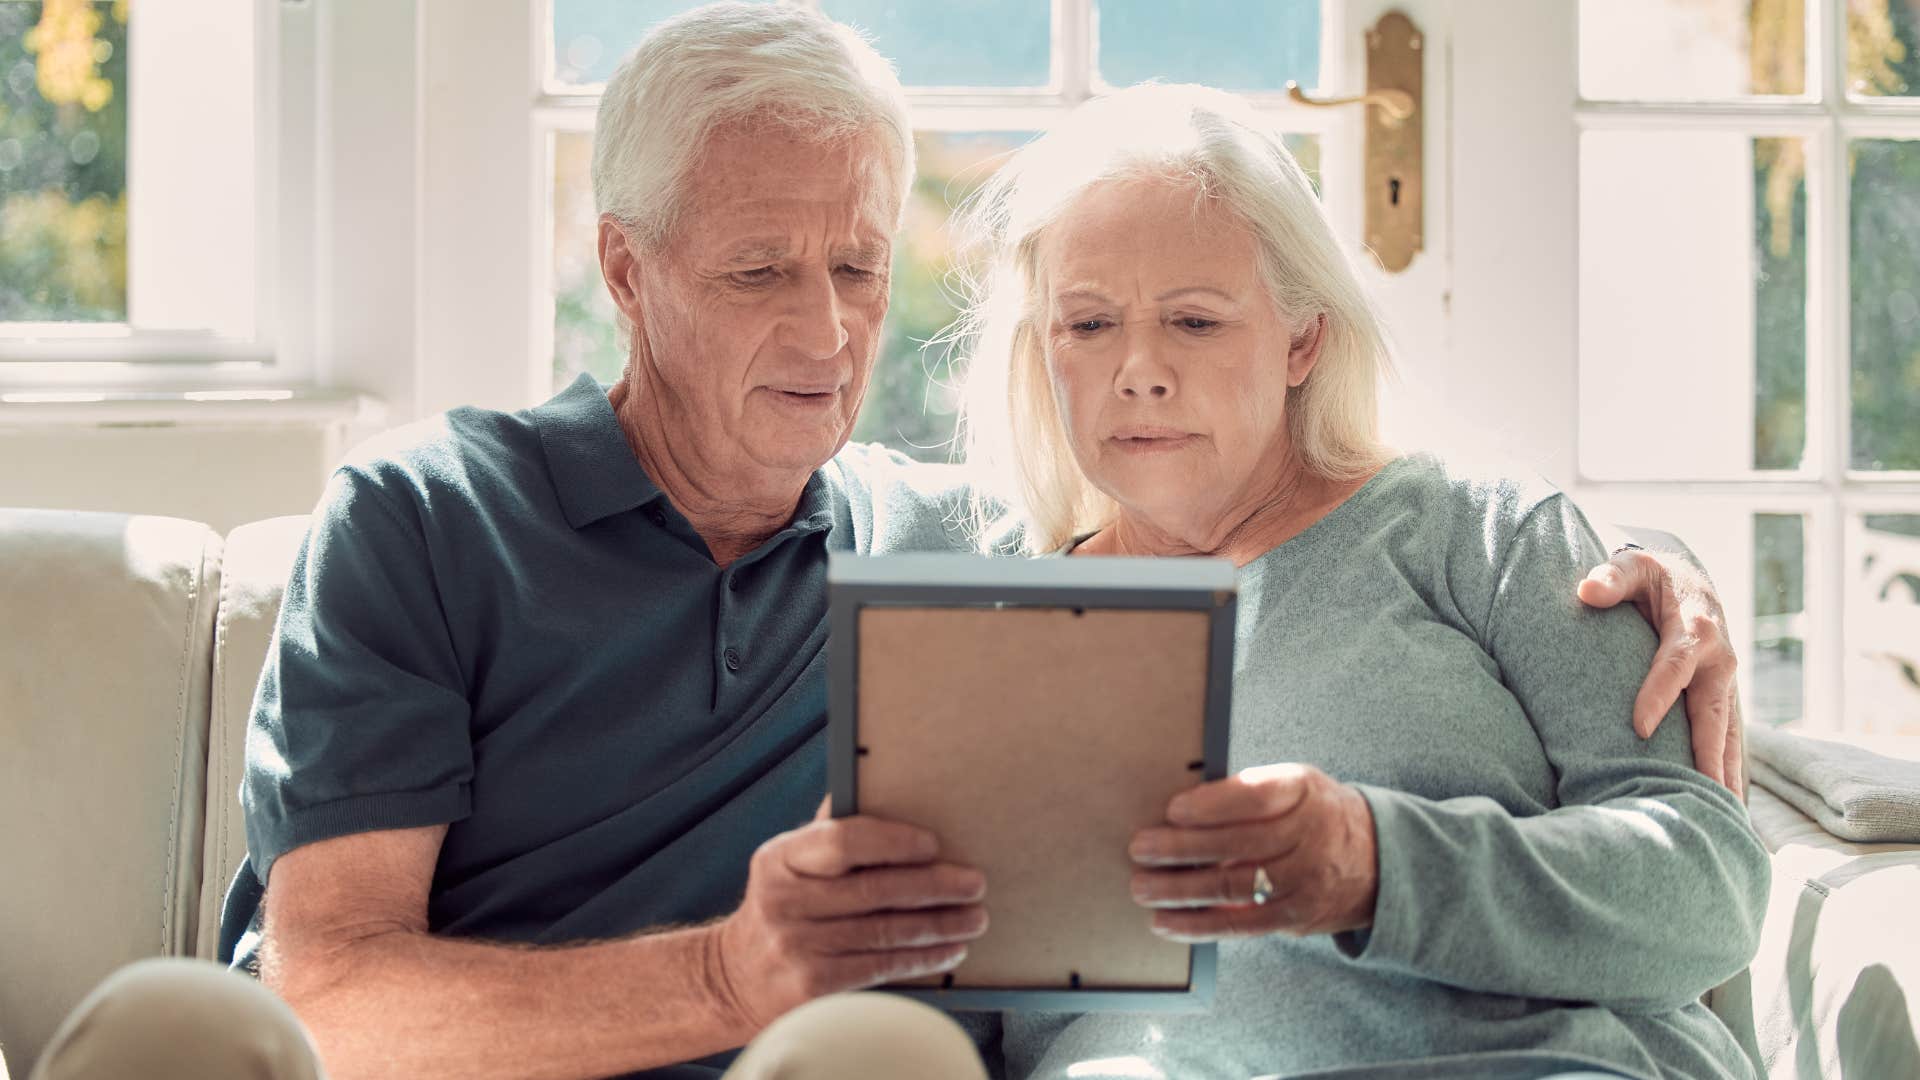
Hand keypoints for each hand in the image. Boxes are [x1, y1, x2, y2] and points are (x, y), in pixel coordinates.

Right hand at [707, 799, 987, 1036]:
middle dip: (934, 886)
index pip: (842, 842)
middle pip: (874, 891)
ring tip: (974, 917)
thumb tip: (875, 782)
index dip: (893, 842)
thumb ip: (828, 831)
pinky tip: (949, 950)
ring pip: (885, 933)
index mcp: (780, 859)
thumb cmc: (781, 906)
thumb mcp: (789, 863)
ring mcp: (797, 948)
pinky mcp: (813, 988)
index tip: (932, 844)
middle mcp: (785, 902)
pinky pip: (881, 968)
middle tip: (974, 883)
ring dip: (940, 925)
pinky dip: (922, 959)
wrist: (736, 976)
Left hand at [1128, 763, 1376, 940]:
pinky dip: (1198, 925)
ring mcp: (1304, 881)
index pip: (1256, 797)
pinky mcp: (1295, 917)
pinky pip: (1241, 925)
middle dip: (1182, 849)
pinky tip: (1166, 922)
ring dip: (1180, 891)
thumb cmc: (1313, 814)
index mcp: (1303, 792)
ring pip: (1234, 888)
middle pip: (1238, 845)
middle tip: (1141, 848)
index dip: (1212, 805)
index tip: (1173, 810)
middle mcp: (1308, 836)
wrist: (1377, 858)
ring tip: (1143, 887)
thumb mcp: (1294, 785)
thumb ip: (1247, 792)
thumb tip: (1180, 811)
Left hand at [1578, 546, 1746, 795]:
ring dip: (1726, 771)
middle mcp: (1718, 658)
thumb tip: (1587, 590)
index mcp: (1694, 626)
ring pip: (1729, 731)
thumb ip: (1611, 577)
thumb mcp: (1632, 565)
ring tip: (1725, 815)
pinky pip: (1730, 736)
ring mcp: (1725, 681)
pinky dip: (1730, 769)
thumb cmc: (1651, 575)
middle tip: (1704, 793)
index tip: (1640, 728)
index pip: (1674, 665)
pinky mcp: (1723, 697)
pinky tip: (1727, 805)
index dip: (1659, 695)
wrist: (1688, 579)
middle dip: (1708, 753)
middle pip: (1713, 710)